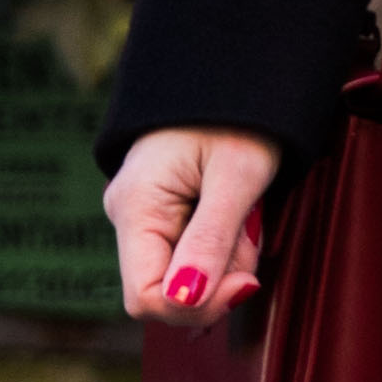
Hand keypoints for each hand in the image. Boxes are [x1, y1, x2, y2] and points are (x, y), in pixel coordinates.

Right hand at [107, 124, 280, 321]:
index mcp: (135, 207)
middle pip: (170, 291)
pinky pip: (192, 256)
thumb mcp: (236, 177)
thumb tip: (185, 300)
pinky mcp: (162, 217)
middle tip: (252, 230)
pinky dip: (223, 247)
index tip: (247, 282)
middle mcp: (128, 217)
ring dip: (228, 259)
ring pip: (187, 277)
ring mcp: (142, 218)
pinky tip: (238, 216)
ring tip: (248, 212)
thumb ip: (210, 240)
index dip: (196, 306)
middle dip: (220, 277)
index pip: (145, 298)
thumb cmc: (238, 117)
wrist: (235, 74)